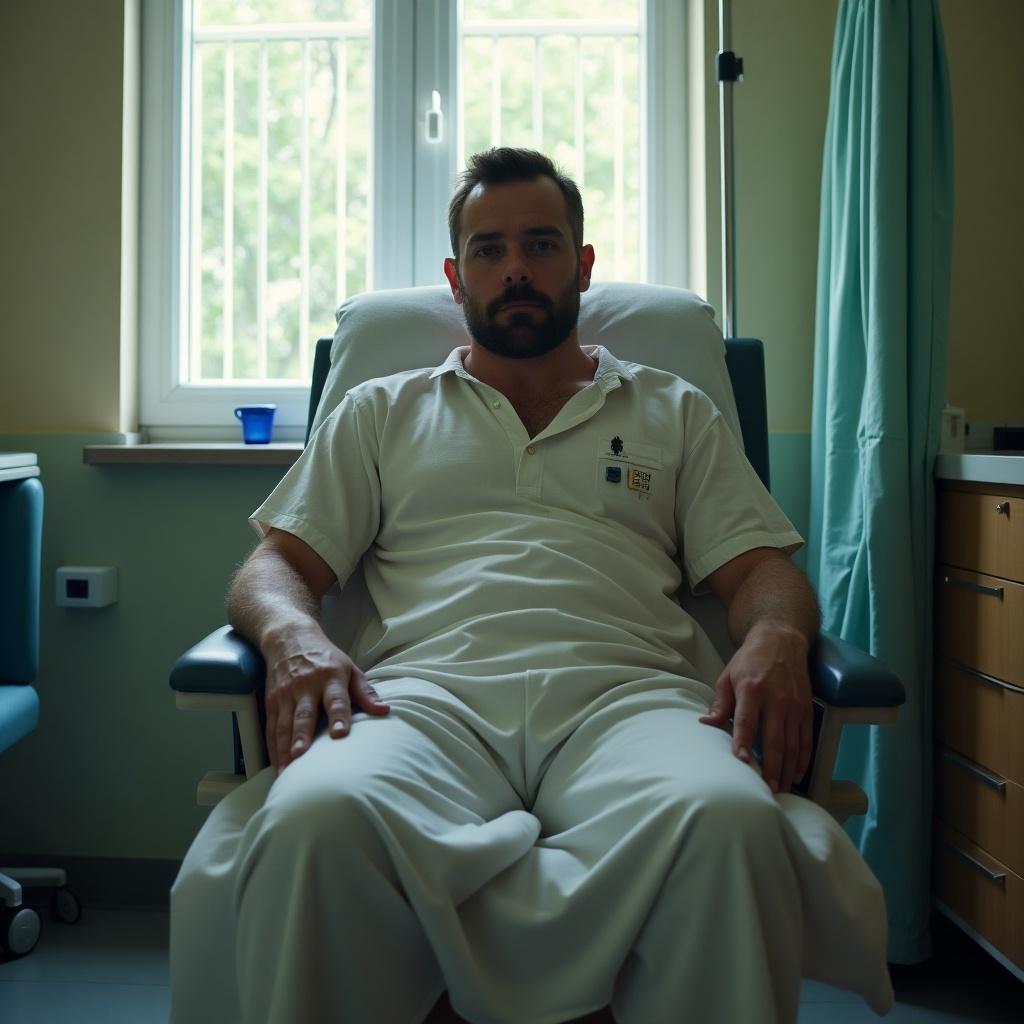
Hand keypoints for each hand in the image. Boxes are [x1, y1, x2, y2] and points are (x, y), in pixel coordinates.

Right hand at [263, 626, 389, 774]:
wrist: (290, 638)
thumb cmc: (326, 658)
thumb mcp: (349, 668)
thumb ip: (365, 692)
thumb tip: (385, 711)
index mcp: (330, 676)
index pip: (336, 699)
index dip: (338, 716)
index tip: (340, 734)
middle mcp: (306, 685)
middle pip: (304, 714)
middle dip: (302, 736)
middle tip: (301, 756)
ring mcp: (285, 694)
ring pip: (284, 724)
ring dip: (284, 748)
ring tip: (286, 770)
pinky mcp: (271, 701)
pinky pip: (271, 728)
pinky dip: (273, 748)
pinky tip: (278, 766)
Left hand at [698, 622, 812, 793]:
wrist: (781, 639)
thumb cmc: (749, 660)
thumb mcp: (728, 676)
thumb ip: (719, 703)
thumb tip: (706, 724)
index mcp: (752, 689)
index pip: (746, 722)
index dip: (744, 743)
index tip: (742, 763)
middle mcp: (776, 699)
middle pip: (775, 739)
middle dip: (772, 767)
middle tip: (767, 790)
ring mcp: (794, 705)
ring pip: (793, 744)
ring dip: (788, 769)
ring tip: (781, 789)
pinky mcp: (807, 709)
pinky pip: (807, 739)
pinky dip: (803, 758)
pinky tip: (797, 774)